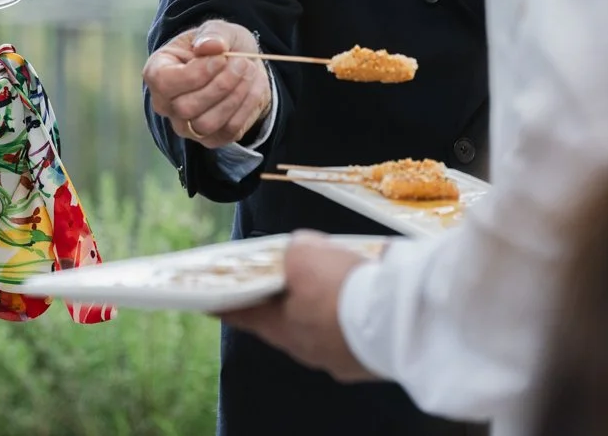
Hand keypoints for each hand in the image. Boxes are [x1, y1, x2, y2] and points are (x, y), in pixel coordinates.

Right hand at [143, 19, 272, 147]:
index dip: (195, 74)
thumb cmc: (220, 47)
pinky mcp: (210, 138)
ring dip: (235, 97)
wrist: (241, 66)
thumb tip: (210, 46)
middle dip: (220, 85)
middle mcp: (166, 104)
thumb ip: (213, 34)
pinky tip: (252, 87)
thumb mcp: (217, 29)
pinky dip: (246, 108)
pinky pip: (227, 132)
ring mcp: (186, 126)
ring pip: (206, 123)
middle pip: (186, 107)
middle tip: (241, 63)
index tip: (220, 58)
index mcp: (158, 72)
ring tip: (248, 72)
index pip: (164, 83)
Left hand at [218, 232, 377, 381]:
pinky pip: (356, 329)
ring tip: (339, 275)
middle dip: (288, 297)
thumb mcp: (303, 253)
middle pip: (287, 319)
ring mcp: (339, 357)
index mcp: (281, 329)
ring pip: (325, 324)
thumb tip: (302, 252)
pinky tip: (367, 290)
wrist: (398, 320)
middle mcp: (307, 349)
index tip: (209, 303)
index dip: (226, 304)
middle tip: (289, 275)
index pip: (243, 314)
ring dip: (328, 303)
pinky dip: (357, 310)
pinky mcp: (370, 357)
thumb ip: (293, 251)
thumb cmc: (342, 290)